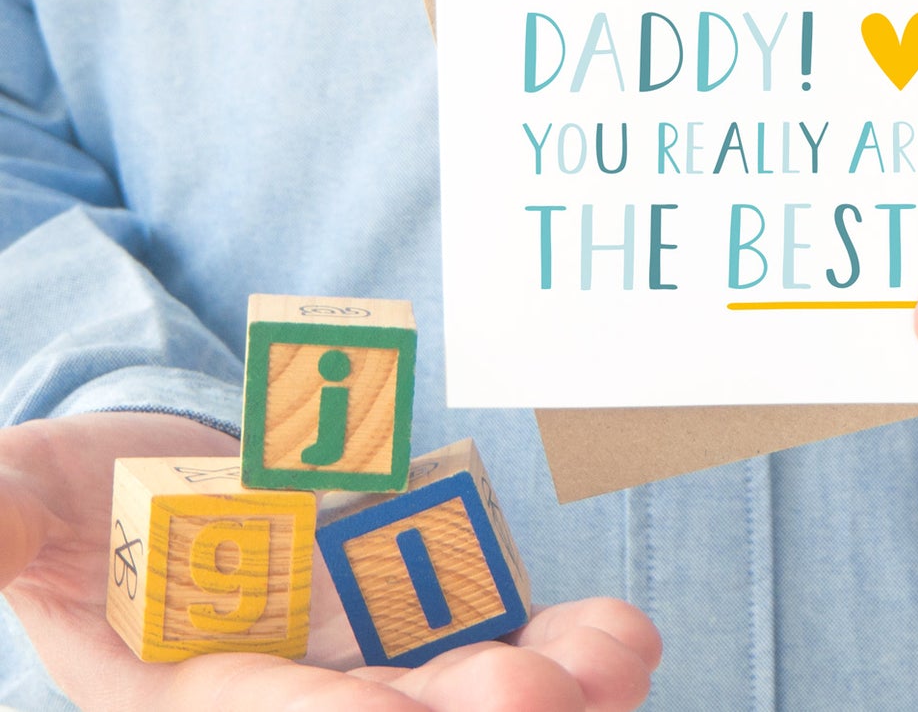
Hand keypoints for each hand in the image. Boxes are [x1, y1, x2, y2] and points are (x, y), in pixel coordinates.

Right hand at [0, 411, 659, 710]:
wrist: (165, 464)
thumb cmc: (80, 493)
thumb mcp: (32, 496)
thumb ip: (10, 514)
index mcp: (187, 695)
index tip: (389, 707)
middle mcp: (294, 691)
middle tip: (535, 692)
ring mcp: (369, 655)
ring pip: (461, 694)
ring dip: (547, 689)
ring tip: (613, 660)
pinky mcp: (423, 609)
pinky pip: (499, 637)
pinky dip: (564, 644)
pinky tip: (620, 639)